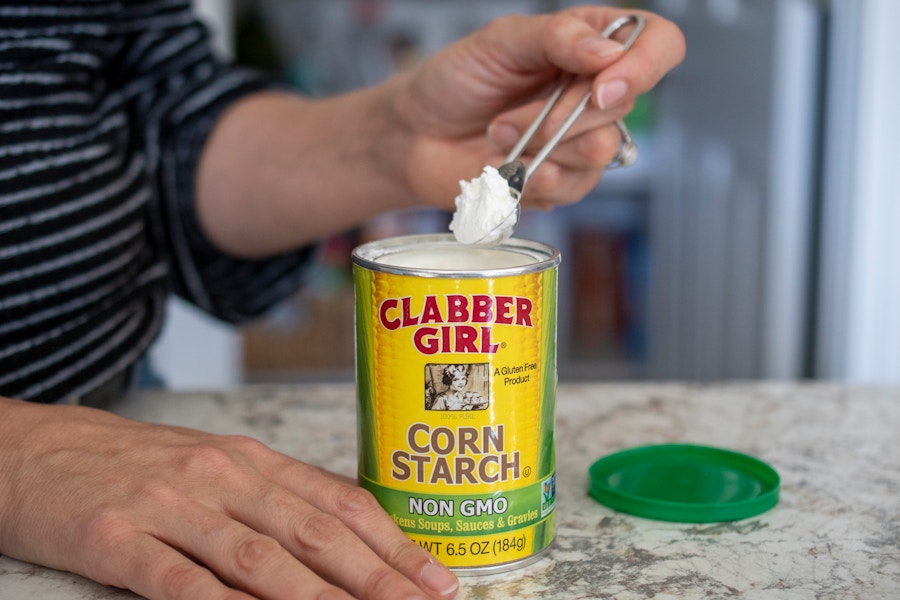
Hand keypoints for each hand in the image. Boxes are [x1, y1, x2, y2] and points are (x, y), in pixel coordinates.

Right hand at [0, 398, 458, 598]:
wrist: (36, 447)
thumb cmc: (135, 463)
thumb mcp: (214, 466)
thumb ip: (275, 498)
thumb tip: (345, 535)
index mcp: (251, 461)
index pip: (339, 503)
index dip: (393, 544)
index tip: (436, 580)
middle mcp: (222, 477)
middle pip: (314, 533)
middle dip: (377, 577)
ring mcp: (170, 504)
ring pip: (260, 557)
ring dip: (318, 598)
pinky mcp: (117, 536)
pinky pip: (179, 580)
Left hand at [398, 7, 684, 209]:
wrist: (417, 135)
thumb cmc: (455, 81)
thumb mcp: (501, 41)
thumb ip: (557, 38)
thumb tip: (609, 54)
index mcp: (590, 44)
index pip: (658, 46)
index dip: (644, 66)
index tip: (602, 86)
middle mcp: (594, 91)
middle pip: (625, 106)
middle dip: (563, 114)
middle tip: (511, 115)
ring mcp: (581, 140)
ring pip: (601, 151)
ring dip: (541, 146)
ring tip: (500, 135)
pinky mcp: (563, 180)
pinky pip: (574, 186)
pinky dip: (535, 178)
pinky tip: (507, 167)